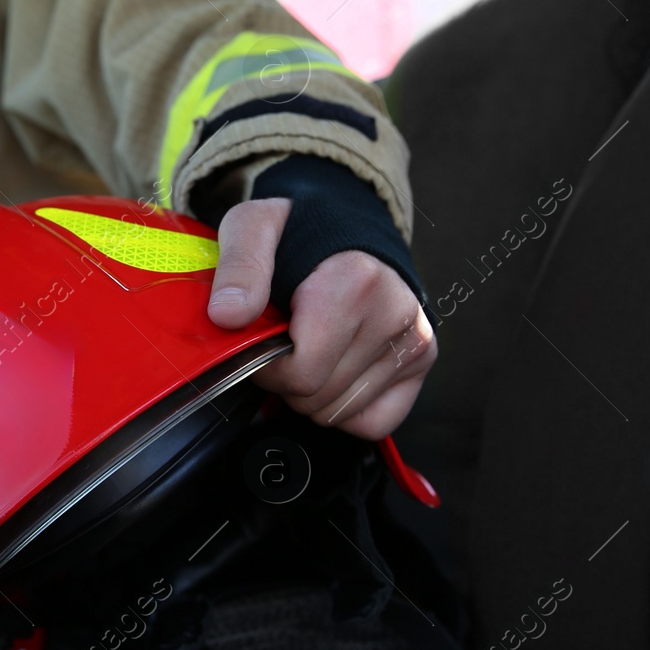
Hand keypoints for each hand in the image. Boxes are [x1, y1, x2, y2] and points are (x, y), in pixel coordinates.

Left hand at [206, 198, 435, 439]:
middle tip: (284, 342)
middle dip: (286, 379)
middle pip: (317, 397)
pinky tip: (333, 367)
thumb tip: (227, 315)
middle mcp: (396, 314)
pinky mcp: (422, 361)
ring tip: (309, 348)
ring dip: (311, 392)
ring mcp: (414, 342)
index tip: (261, 338)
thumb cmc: (297, 233)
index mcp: (357, 282)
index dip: (267, 365)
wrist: (346, 227)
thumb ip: (239, 268)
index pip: (302, 373)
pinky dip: (344, 406)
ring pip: (339, 413)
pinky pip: (373, 422)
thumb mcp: (253, 229)